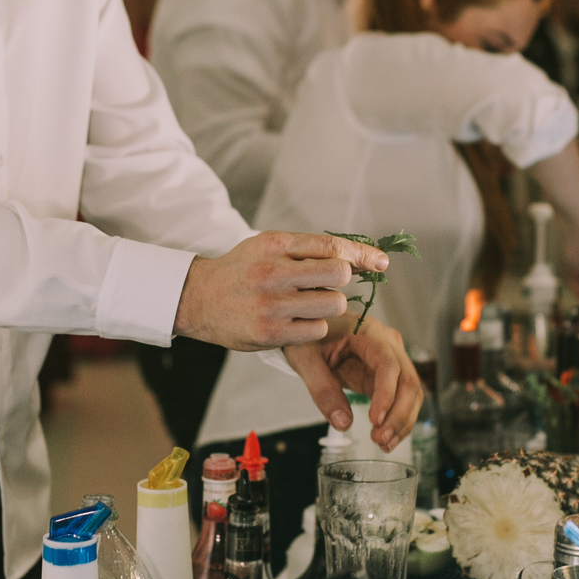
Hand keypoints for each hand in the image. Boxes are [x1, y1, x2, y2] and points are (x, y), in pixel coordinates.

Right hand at [173, 231, 386, 350]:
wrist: (197, 298)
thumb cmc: (241, 271)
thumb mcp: (266, 246)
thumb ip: (306, 249)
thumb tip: (357, 258)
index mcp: (274, 245)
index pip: (331, 246)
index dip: (362, 254)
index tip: (381, 262)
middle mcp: (272, 272)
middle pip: (338, 275)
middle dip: (341, 281)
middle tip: (328, 285)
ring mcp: (271, 305)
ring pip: (332, 305)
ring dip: (328, 307)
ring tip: (308, 304)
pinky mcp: (270, 333)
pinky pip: (316, 331)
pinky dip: (314, 327)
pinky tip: (298, 322)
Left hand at [284, 314, 421, 449]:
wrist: (310, 332)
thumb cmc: (308, 339)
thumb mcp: (305, 359)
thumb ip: (322, 389)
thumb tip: (343, 423)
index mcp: (368, 332)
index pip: (388, 364)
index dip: (386, 393)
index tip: (375, 420)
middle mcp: (387, 344)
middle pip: (407, 380)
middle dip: (398, 414)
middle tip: (380, 439)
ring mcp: (391, 361)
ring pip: (411, 393)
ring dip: (401, 421)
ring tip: (383, 444)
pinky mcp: (387, 378)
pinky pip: (401, 400)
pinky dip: (396, 421)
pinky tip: (385, 440)